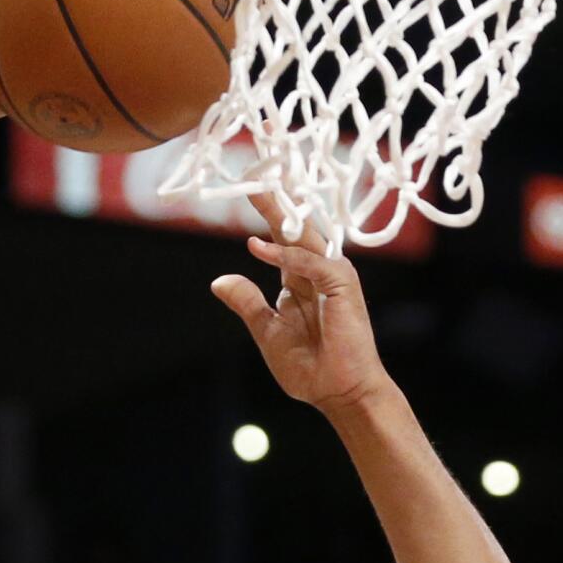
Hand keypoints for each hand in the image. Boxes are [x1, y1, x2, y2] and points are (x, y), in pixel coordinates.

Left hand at [210, 193, 392, 415]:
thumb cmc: (309, 366)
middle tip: (254, 171)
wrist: (337, 392)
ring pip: (305, 236)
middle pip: (295, 228)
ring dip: (282, 212)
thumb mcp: (267, 330)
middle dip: (275, 200)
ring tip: (259, 188)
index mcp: (300, 279)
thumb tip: (220, 280)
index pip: (281, 237)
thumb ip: (247, 303)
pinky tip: (257, 247)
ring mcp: (332, 275)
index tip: (249, 187)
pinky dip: (286, 255)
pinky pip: (311, 263)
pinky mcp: (342, 285)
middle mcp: (318, 271)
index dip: (268, 213)